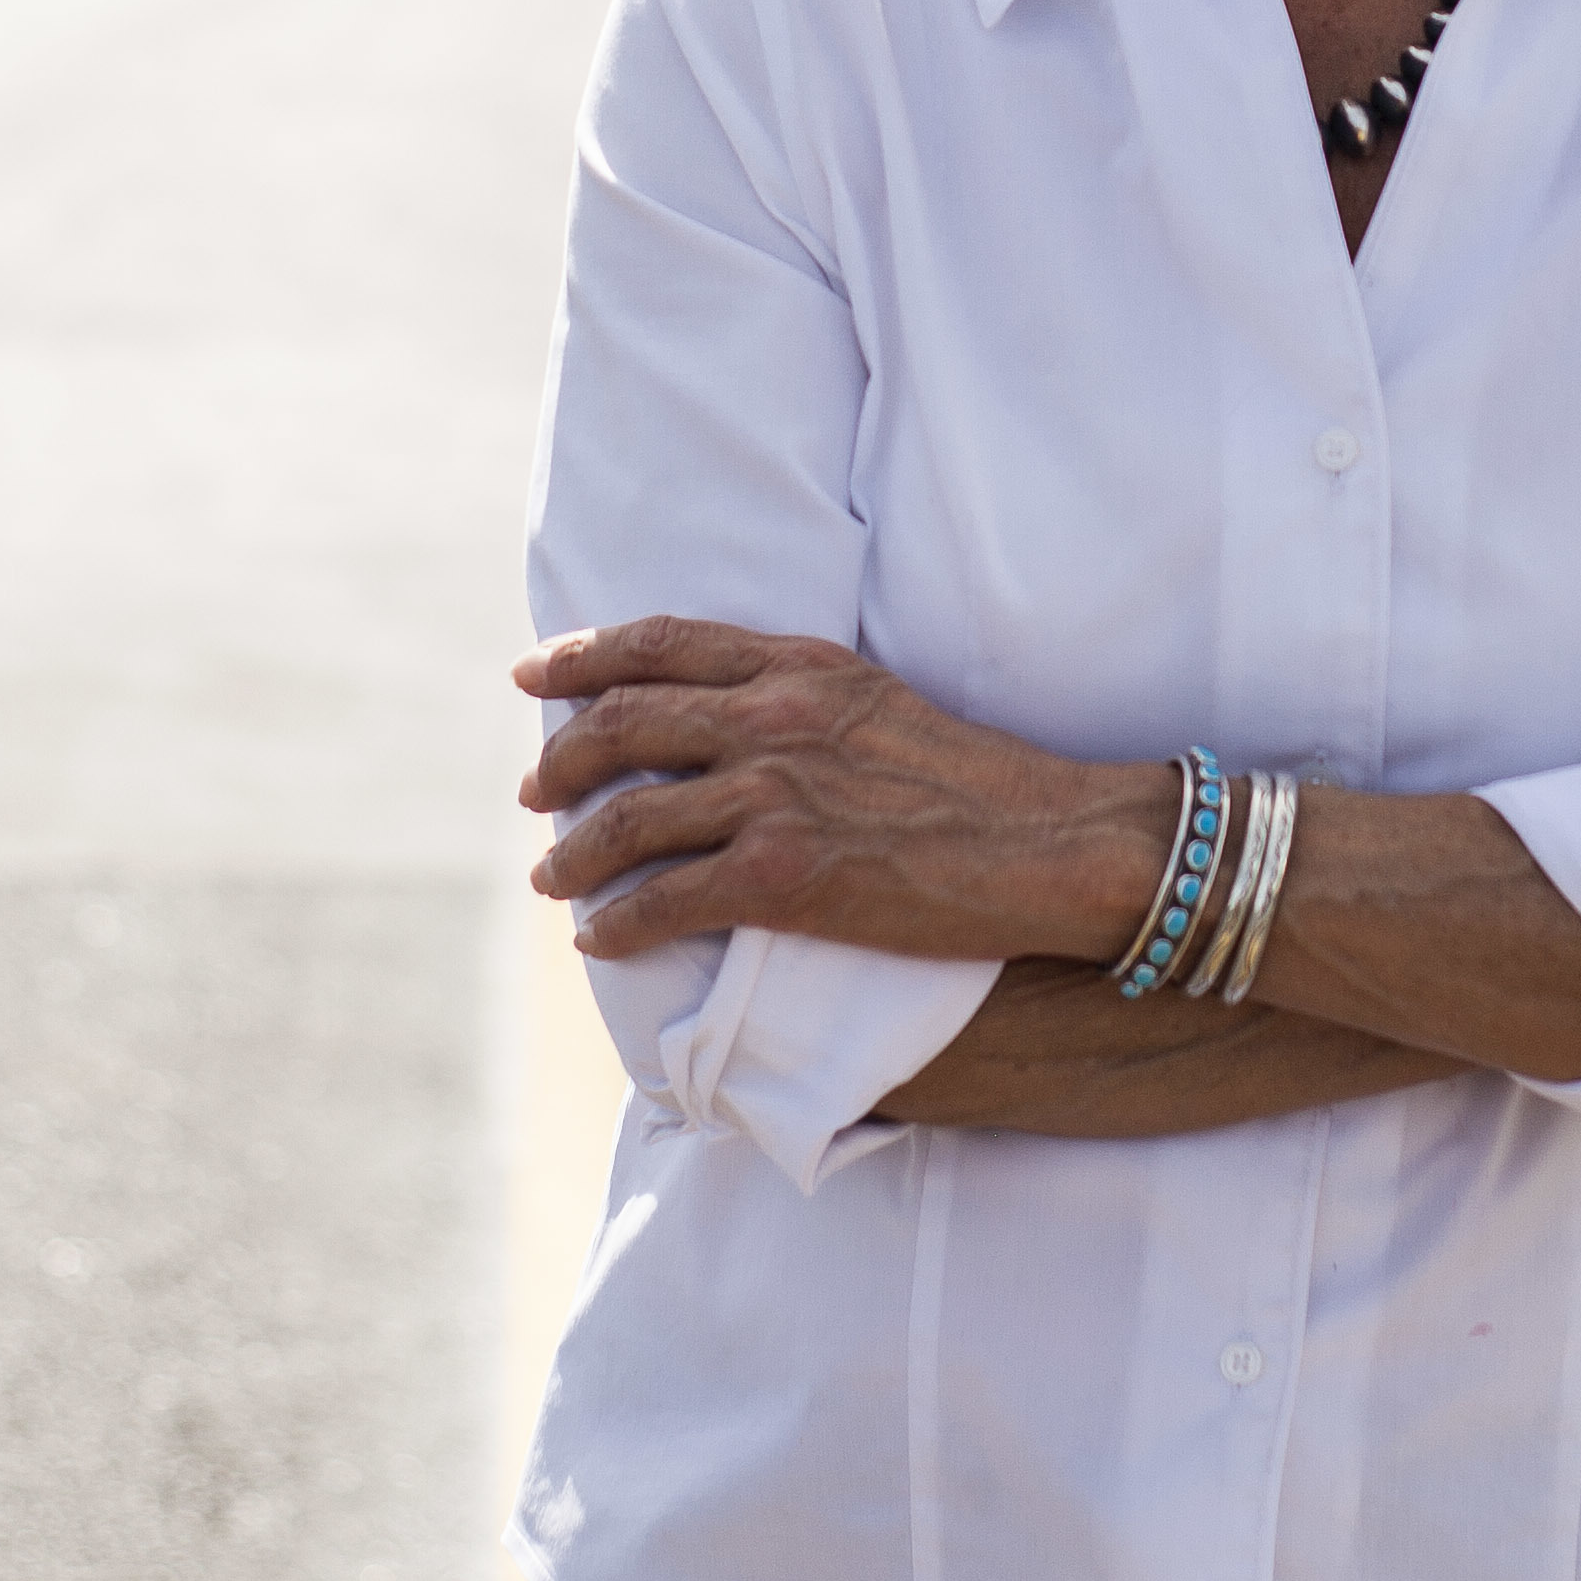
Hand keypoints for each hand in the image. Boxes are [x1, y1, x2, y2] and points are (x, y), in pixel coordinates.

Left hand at [514, 620, 1162, 965]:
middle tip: (534, 791)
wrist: (1046, 843)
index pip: (661, 642)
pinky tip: (600, 938)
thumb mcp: (879, 702)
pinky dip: (617, 923)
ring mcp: (775, 797)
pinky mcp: (785, 877)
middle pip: (622, 723)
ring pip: (627, 818)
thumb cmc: (977, 781)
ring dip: (571, 854)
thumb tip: (726, 720)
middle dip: (561, 758)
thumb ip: (799, 698)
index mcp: (800, 666)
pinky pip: (666, 901)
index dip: (583, 654)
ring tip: (552, 878)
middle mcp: (773, 719)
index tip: (535, 670)